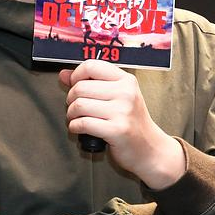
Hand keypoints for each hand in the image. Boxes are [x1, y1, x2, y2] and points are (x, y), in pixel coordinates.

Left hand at [59, 60, 185, 188]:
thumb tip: (64, 74)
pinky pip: (83, 123)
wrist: (150, 148)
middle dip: (70, 99)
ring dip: (71, 114)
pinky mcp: (116, 130)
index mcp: (126, 80)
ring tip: (77, 118)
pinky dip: (75, 127)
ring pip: (79, 105)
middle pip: (80, 87)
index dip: (76, 75)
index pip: (91, 66)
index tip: (75, 85)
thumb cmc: (132, 122)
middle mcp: (125, 93)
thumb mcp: (117, 96)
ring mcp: (122, 111)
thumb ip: (91, 83)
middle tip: (75, 107)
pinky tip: (79, 128)